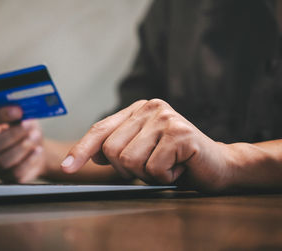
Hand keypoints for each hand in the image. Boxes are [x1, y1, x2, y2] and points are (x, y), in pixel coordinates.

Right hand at [0, 106, 45, 182]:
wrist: (37, 150)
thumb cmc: (27, 132)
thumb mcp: (24, 118)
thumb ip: (21, 113)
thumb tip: (25, 108)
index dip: (0, 115)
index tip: (18, 110)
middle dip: (12, 135)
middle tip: (28, 126)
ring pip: (3, 161)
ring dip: (22, 147)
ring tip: (35, 136)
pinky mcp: (8, 178)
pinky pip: (16, 172)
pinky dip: (29, 160)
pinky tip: (37, 150)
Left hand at [61, 99, 232, 190]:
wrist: (217, 165)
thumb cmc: (176, 160)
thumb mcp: (142, 151)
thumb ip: (118, 148)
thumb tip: (92, 155)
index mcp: (137, 110)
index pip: (100, 129)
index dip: (81, 149)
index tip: (67, 167)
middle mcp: (150, 107)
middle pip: (111, 150)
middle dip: (128, 170)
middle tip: (152, 166)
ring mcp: (165, 118)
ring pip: (129, 160)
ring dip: (147, 174)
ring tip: (166, 166)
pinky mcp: (180, 133)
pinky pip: (153, 168)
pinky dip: (164, 178)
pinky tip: (178, 168)